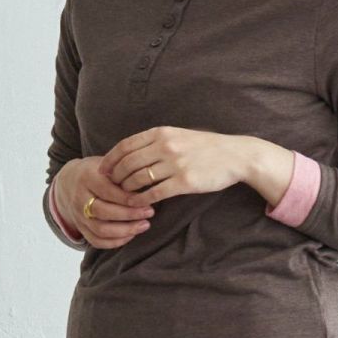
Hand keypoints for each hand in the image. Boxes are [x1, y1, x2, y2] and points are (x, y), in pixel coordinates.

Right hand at [54, 157, 156, 249]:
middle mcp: (79, 198)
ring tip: (144, 225)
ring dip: (125, 231)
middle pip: (103, 212)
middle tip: (149, 213)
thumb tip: (146, 181)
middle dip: (129, 215)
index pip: (108, 191)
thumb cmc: (96, 172)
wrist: (69, 183)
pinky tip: (131, 235)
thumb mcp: (106, 165)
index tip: (147, 200)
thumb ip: (122, 172)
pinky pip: (97, 241)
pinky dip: (116, 242)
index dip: (128, 198)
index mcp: (86, 178)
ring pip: (101, 230)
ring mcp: (79, 216)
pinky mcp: (81, 229)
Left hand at [97, 127, 250, 203]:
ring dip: (127, 190)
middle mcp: (165, 145)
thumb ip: (157, 142)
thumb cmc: (206, 148)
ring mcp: (174, 163)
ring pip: (138, 179)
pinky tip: (139, 205)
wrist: (235, 156)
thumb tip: (132, 153)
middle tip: (112, 188)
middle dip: (116, 178)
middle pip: (128, 163)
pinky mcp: (184, 182)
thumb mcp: (179, 135)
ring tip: (125, 197)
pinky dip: (142, 201)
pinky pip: (154, 193)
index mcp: (161, 132)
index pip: (125, 145)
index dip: (110, 160)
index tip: (102, 171)